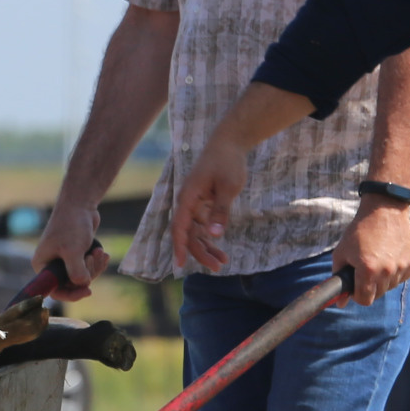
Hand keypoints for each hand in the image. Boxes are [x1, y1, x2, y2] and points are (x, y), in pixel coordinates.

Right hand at [29, 201, 109, 298]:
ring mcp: (64, 260)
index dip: (71, 295)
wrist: (80, 204)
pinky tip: (102, 252)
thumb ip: (77, 272)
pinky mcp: (76, 255)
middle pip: (72, 284)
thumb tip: (83, 285)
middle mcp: (51, 265)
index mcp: (42, 266)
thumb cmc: (71, 225)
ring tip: (99, 252)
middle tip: (93, 258)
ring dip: (94, 266)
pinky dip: (96, 262)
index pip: (54, 291)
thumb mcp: (73, 251)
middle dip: (88, 273)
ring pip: (83, 276)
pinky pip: (88, 267)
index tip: (88, 292)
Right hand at [168, 136, 247, 272]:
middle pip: (188, 233)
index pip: (180, 227)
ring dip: (206, 247)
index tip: (181, 264)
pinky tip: (220, 248)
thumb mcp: (228, 187)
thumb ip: (220, 211)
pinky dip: (210, 237)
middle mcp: (187, 202)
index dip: (180, 246)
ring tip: (222, 262)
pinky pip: (202, 225)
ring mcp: (194, 203)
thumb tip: (214, 234)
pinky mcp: (202, 203)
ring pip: (195, 231)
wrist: (229, 143)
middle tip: (218, 267)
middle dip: (200, 252)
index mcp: (188, 196)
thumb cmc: (228, 162)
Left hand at [332, 201, 409, 305]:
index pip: (364, 300)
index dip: (357, 295)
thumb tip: (340, 303)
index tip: (355, 287)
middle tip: (364, 269)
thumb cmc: (359, 231)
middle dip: (369, 286)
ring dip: (382, 279)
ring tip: (377, 258)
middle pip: (377, 294)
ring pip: (390, 286)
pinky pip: (401, 277)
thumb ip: (339, 278)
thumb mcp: (342, 252)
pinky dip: (394, 272)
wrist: (384, 211)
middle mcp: (387, 271)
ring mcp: (402, 266)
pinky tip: (388, 256)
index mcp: (368, 270)